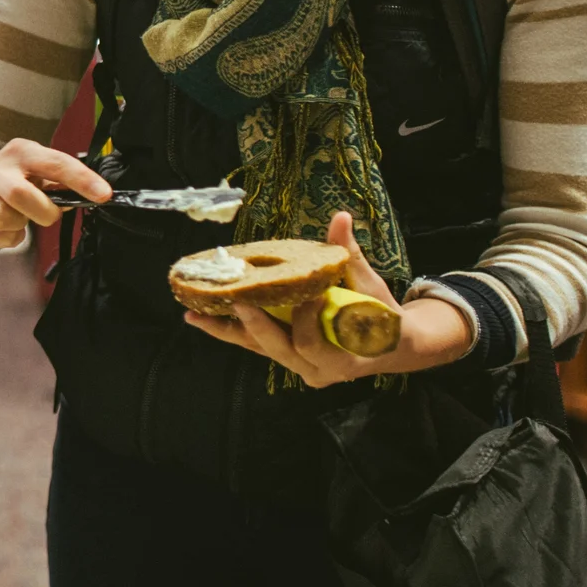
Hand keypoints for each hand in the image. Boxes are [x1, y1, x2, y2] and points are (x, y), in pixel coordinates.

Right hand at [0, 138, 108, 248]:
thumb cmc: (18, 179)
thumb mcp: (38, 172)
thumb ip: (61, 184)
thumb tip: (89, 197)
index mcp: (22, 151)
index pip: (56, 164)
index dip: (82, 180)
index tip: (104, 195)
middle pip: (20, 194)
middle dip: (43, 212)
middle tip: (48, 214)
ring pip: (4, 218)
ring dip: (20, 224)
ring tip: (20, 216)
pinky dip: (10, 237)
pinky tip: (7, 225)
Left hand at [182, 211, 474, 385]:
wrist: (392, 346)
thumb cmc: (381, 314)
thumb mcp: (370, 286)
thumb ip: (350, 255)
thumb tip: (340, 217)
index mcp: (345, 356)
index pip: (315, 341)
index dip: (305, 319)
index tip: (303, 294)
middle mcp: (318, 369)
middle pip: (280, 350)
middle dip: (256, 326)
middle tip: (237, 304)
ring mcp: (301, 368)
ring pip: (260, 349)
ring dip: (226, 331)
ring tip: (194, 315)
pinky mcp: (287, 361)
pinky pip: (256, 346)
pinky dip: (231, 331)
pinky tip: (201, 318)